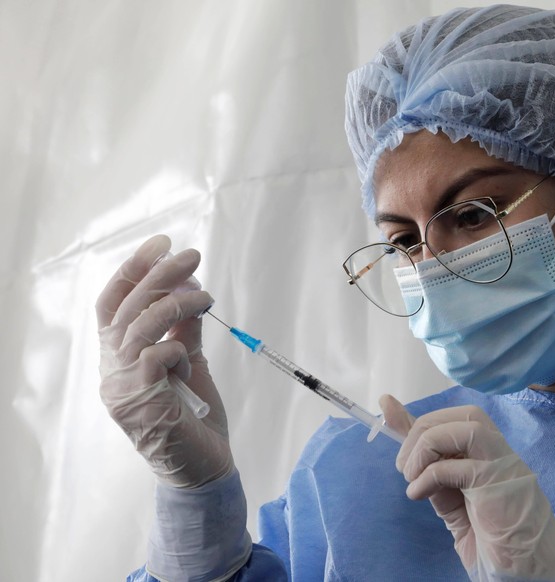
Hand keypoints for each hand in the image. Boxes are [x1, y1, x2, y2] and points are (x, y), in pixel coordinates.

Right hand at [97, 235, 232, 487]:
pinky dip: (179, 351)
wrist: (203, 468)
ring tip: (206, 297)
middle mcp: (112, 370)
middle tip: (190, 255)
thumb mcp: (191, 363)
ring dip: (176, 304)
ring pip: (140, 326)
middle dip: (159, 275)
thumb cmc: (194, 417)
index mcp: (119, 357)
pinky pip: (156, 356)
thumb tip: (190, 290)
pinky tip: (191, 366)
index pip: (113, 304)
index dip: (133, 271)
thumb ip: (184, 331)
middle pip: (126, 308)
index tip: (161, 244)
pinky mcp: (139, 402)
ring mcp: (121, 387)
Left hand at [380, 395, 554, 580]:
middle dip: (421, 430)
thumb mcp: (456, 509)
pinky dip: (429, 474)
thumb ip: (436, 480)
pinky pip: (457, 465)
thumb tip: (409, 461)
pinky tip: (419, 493)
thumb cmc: (498, 549)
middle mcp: (502, 456)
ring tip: (412, 476)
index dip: (418, 415)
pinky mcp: (499, 485)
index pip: (455, 422)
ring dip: (426, 445)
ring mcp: (505, 467)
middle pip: (462, 415)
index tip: (386, 406)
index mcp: (493, 459)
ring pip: (464, 427)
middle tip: (404, 467)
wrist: (530, 579)